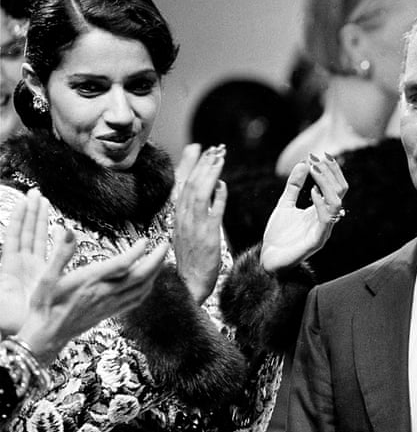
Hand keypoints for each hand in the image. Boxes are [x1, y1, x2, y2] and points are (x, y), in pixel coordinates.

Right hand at [3, 189, 167, 364]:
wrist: (45, 336)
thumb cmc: (43, 306)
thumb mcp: (45, 278)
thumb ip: (59, 254)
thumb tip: (66, 231)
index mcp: (90, 282)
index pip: (122, 264)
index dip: (137, 251)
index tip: (146, 239)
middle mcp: (104, 293)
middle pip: (140, 276)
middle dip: (156, 259)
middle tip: (165, 244)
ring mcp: (110, 304)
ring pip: (142, 289)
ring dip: (155, 273)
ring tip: (162, 259)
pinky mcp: (110, 312)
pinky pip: (136, 300)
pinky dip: (147, 289)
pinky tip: (149, 283)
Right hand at [173, 144, 226, 303]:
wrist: (187, 283)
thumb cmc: (191, 258)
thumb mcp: (188, 231)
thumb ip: (196, 209)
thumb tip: (211, 189)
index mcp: (178, 215)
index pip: (184, 183)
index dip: (192, 164)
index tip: (202, 148)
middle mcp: (184, 218)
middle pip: (192, 183)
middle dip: (204, 163)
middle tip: (216, 147)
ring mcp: (194, 226)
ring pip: (200, 192)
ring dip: (210, 173)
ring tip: (220, 157)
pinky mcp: (207, 236)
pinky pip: (213, 212)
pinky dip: (218, 196)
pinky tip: (224, 185)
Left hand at [260, 153, 347, 272]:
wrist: (268, 259)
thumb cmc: (278, 235)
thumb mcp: (284, 204)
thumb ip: (294, 186)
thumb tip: (303, 163)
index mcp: (322, 210)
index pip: (337, 186)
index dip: (330, 169)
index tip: (316, 154)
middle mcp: (327, 219)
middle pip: (341, 191)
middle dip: (329, 172)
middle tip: (315, 159)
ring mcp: (324, 230)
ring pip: (336, 203)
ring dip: (326, 183)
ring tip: (313, 170)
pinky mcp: (317, 241)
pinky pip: (326, 219)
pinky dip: (320, 202)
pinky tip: (312, 191)